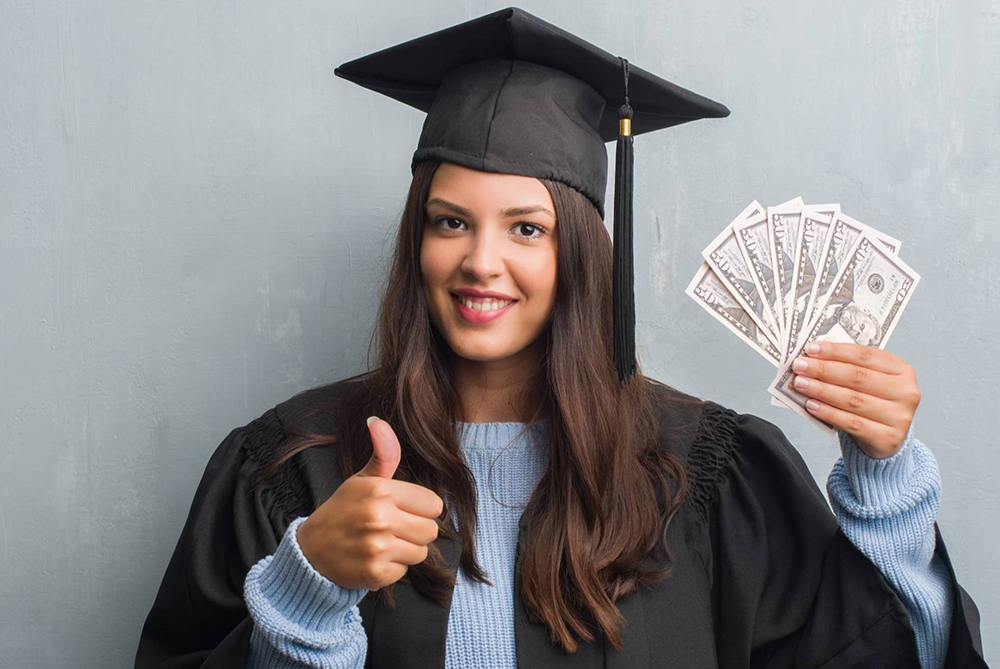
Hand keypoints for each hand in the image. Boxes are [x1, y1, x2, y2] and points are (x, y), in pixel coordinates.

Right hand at [297, 416, 443, 589]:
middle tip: (391, 528)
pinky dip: (392, 568)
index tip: (401, 509)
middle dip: (415, 530)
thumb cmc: (343, 510)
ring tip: (382, 543)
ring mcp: (377, 547)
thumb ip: (383, 453)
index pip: (434, 504)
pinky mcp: (375, 573)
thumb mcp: (362, 479)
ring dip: (406, 550)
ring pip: (421, 552)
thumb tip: (377, 420)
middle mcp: (379, 517)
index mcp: (380, 490)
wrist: (310, 550)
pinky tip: (374, 559)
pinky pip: (404, 570)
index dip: (420, 508)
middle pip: (431, 530)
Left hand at [790, 342, 920, 457]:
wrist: (887, 438)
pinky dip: (828, 413)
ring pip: (853, 400)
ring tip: (801, 384)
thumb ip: (848, 367)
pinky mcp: (888, 438)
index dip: (836, 351)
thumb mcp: (869, 381)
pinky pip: (851, 423)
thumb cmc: (874, 403)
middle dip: (824, 369)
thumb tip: (815, 357)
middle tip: (800, 366)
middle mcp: (905, 392)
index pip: (865, 355)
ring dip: (822, 390)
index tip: (811, 349)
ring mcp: (898, 416)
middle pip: (858, 377)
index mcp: (902, 371)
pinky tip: (812, 405)